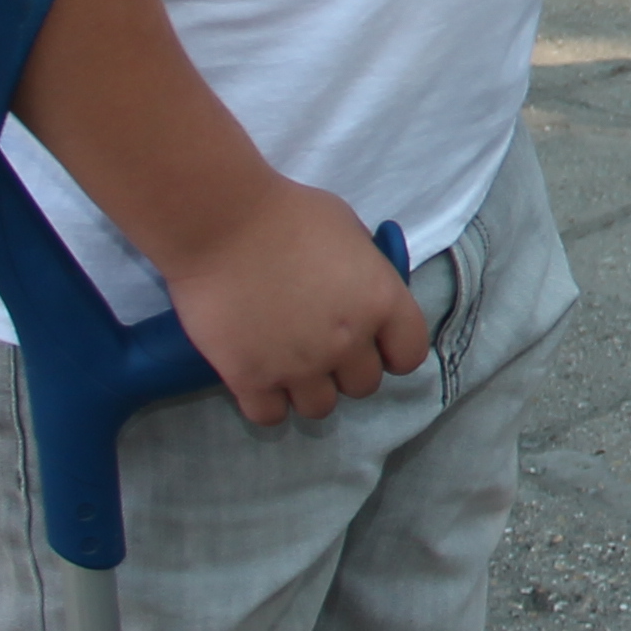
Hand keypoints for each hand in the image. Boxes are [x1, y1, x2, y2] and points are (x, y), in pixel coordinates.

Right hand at [155, 180, 431, 425]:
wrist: (220, 222)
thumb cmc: (287, 213)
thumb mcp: (349, 230)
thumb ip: (364, 269)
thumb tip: (362, 287)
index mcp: (381, 302)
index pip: (410, 354)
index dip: (392, 351)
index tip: (372, 343)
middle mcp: (348, 342)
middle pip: (363, 386)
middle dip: (346, 369)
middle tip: (320, 347)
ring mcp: (300, 366)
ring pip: (319, 408)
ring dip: (308, 390)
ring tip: (287, 365)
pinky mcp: (251, 379)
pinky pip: (269, 416)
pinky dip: (266, 403)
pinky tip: (258, 379)